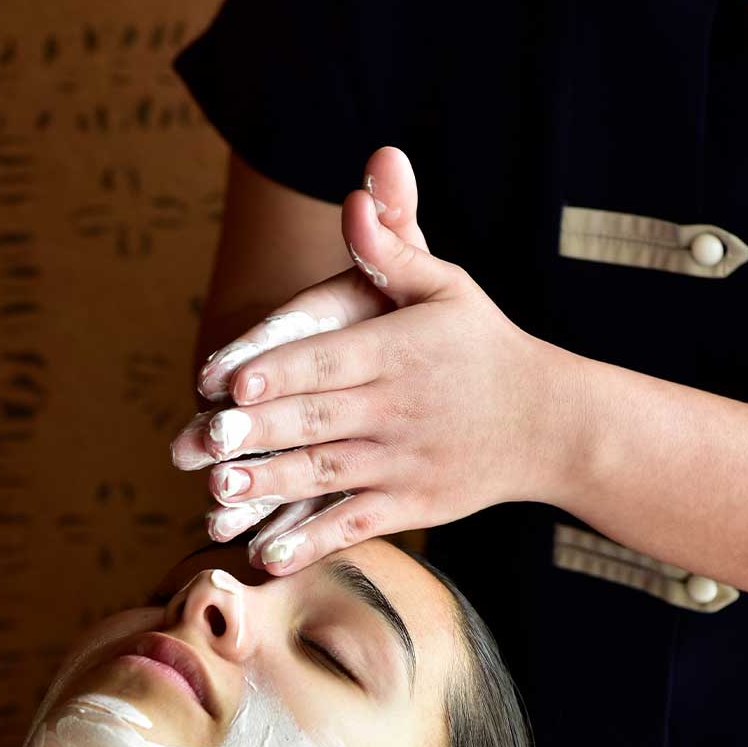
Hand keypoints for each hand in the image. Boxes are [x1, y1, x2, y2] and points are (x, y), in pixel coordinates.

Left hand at [170, 147, 581, 573]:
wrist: (549, 423)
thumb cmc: (483, 344)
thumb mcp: (445, 286)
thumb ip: (393, 246)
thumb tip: (357, 191)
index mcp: (398, 350)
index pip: (327, 359)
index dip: (276, 371)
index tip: (227, 382)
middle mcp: (397, 408)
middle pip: (315, 419)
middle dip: (255, 432)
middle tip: (197, 442)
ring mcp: (402, 462)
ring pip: (325, 475)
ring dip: (269, 487)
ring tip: (216, 492)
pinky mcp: (409, 505)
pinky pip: (352, 525)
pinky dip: (310, 543)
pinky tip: (264, 555)